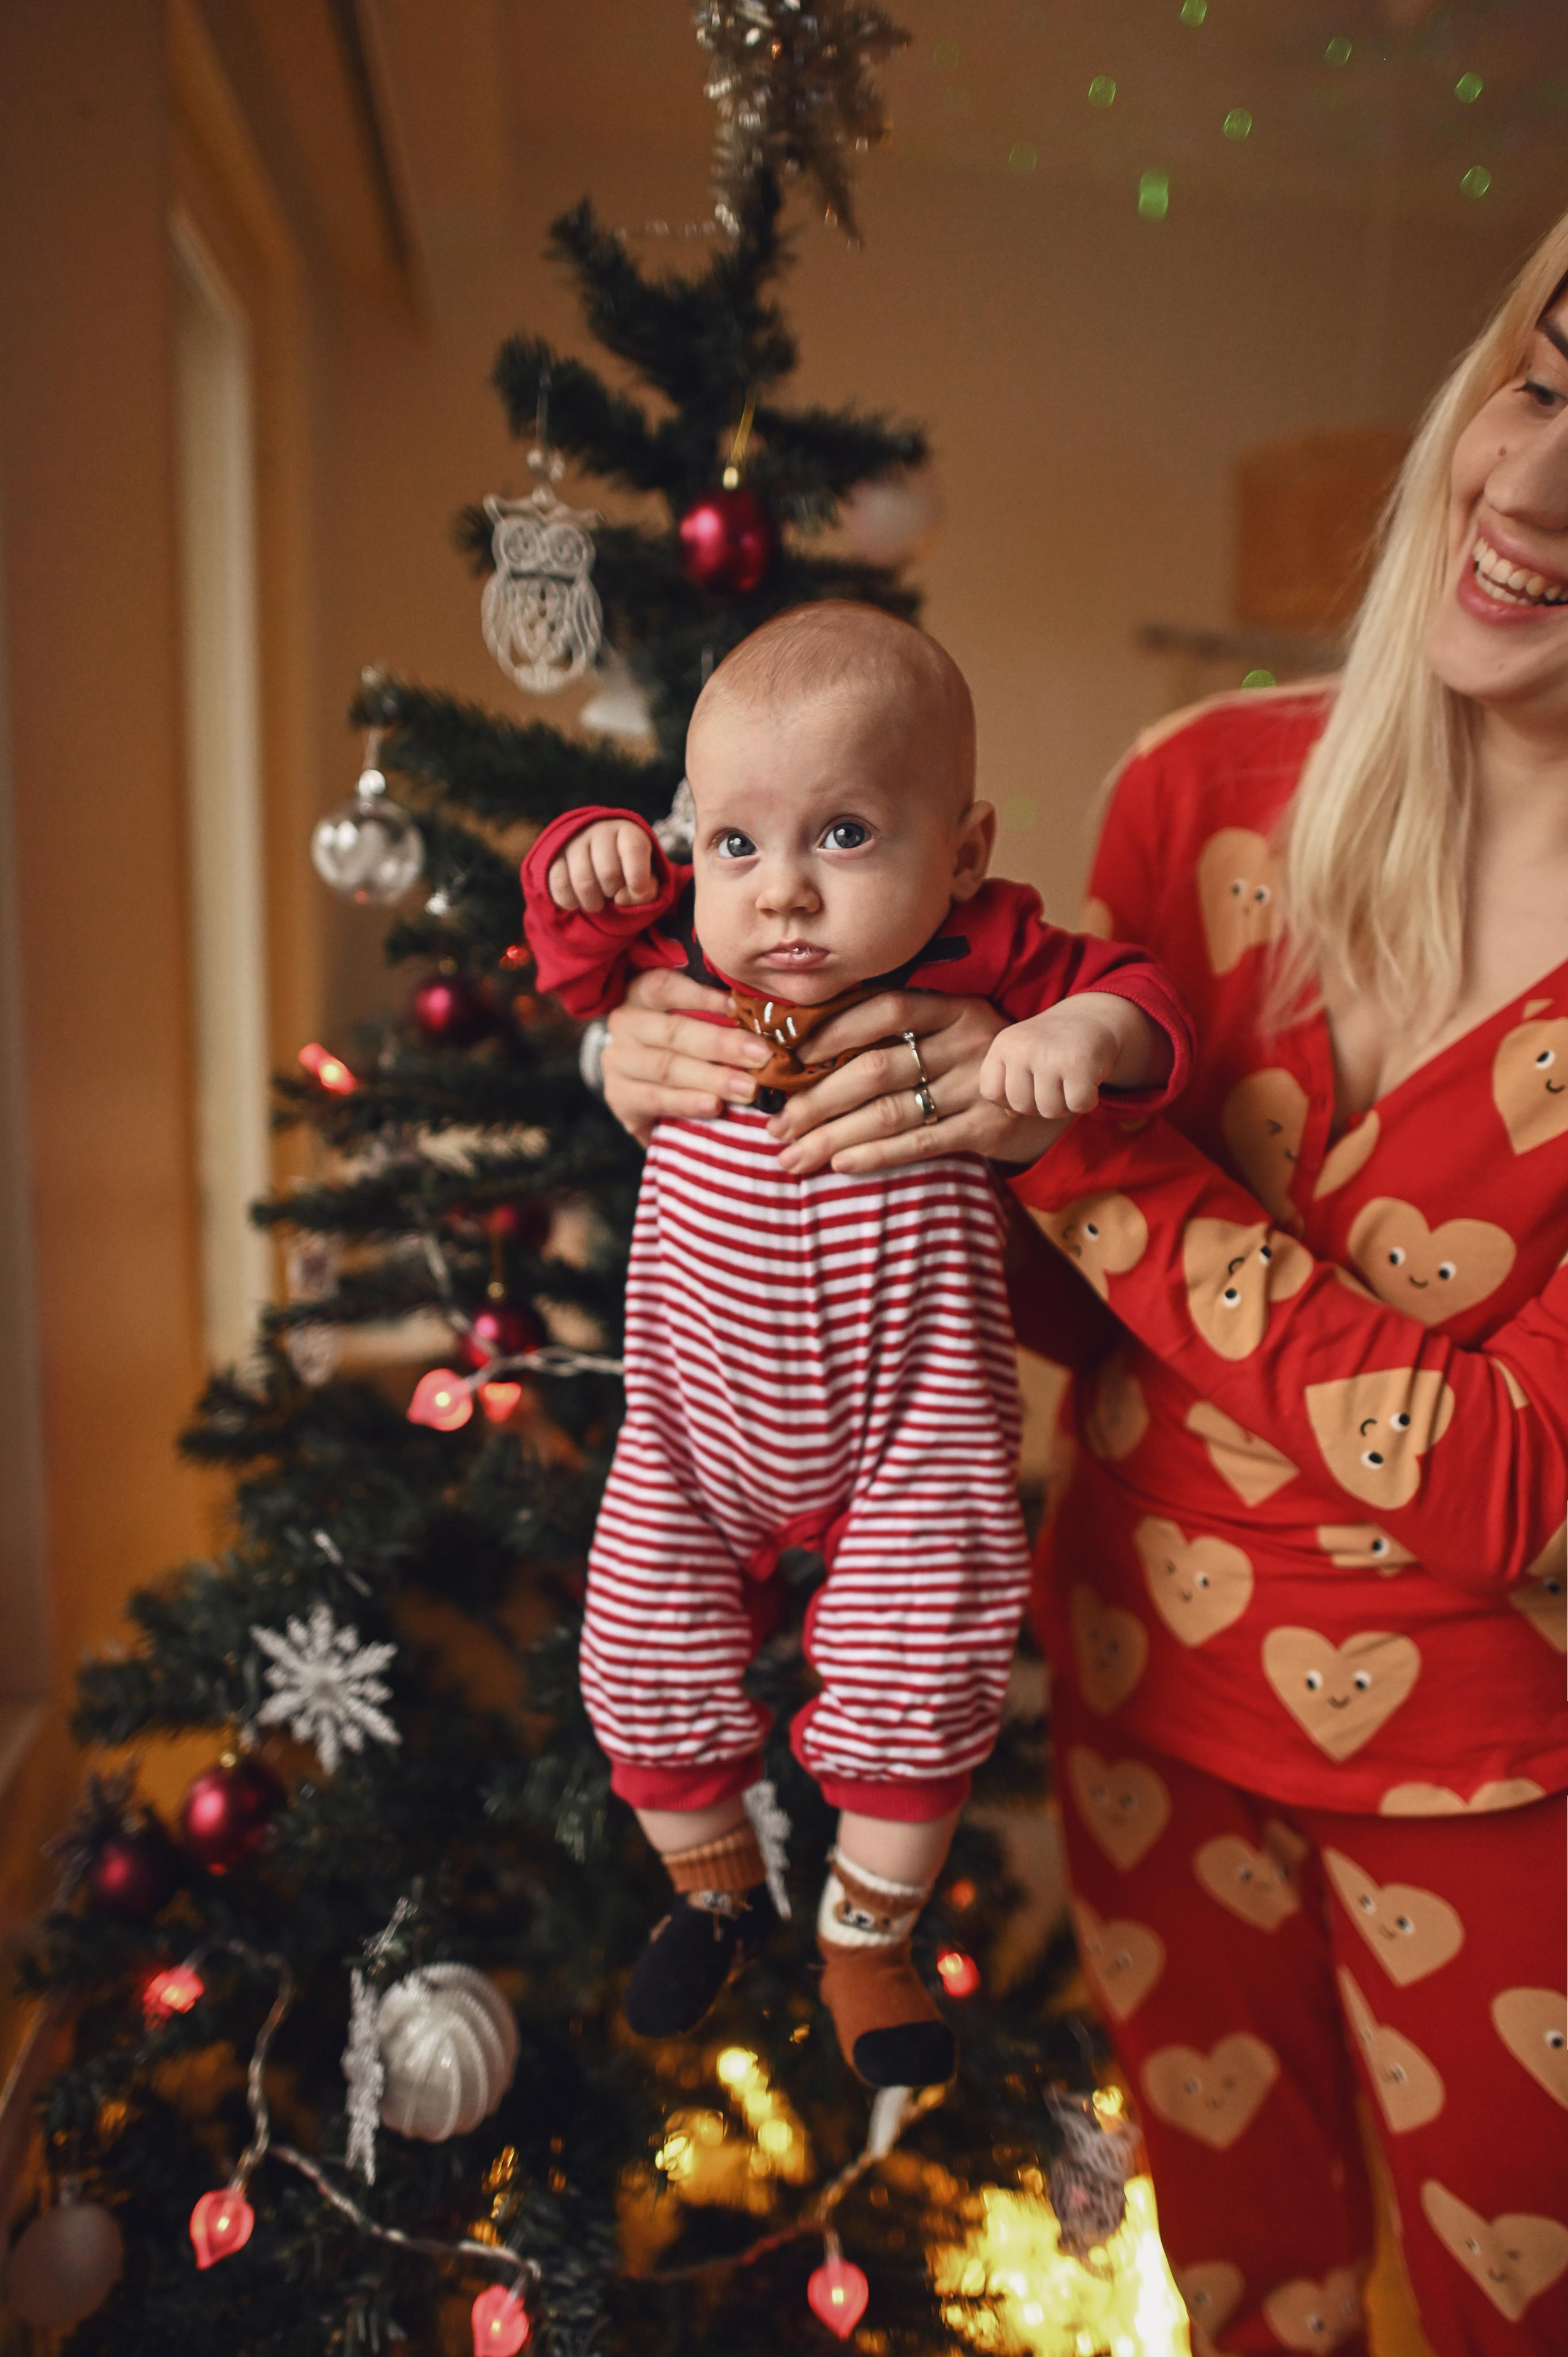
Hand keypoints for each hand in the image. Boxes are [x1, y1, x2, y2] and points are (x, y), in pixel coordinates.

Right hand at [547, 819, 657, 913]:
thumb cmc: (628, 872)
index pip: (634, 849)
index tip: (638, 889)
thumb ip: (646, 892)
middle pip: (608, 872)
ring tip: (597, 902)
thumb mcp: (647, 880)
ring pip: (583, 881)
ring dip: (593, 903)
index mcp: (628, 832)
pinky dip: (570, 902)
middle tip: (613, 894)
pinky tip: (578, 902)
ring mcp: (574, 841)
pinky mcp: (553, 855)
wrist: (597, 861)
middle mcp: (599, 830)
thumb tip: (620, 898)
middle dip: (613, 892)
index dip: (638, 876)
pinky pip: (559, 885)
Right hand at [601, 968, 772, 1143]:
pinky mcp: (619, 1097)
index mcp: (641, 995)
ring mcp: (617, 1062)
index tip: (738, 1007)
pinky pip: (656, 1099)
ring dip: (712, 1078)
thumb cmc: (680, 1047)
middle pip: (673, 1032)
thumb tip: (763, 1015)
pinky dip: (687, 1102)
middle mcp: (625, 1024)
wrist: (646, 1093)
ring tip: (748, 1088)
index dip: (701, 996)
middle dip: (723, 1044)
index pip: (664, 987)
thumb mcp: (692, 1022)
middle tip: (762, 1056)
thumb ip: (716, 1016)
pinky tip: (714, 1106)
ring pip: (667, 1067)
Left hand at [765, 991, 1071, 1175]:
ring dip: (833, 1136)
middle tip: (775, 1124)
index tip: (790, 1055)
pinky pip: (922, 1143)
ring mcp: (978, 1086)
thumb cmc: (979, 1056)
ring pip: (891, 1112)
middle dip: (817, 1100)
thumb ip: (900, 1026)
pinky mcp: (988, 1128)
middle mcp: (967, 1042)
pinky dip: (877, 1153)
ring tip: (791, 1154)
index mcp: (954, 1006)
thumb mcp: (953, 1025)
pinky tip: (840, 1162)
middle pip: (876, 1069)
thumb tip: (809, 1043)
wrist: (1054, 1088)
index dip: (835, 1029)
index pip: (887, 1008)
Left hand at [980, 992, 1168, 1117]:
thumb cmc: (1052, 1045)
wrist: (1092, 1017)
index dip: (1009, 1099)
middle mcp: (1023, 1047)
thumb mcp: (1023, 1056)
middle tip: (1055, 1084)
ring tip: (1070, 1083)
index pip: (991, 1092)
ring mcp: (1050, 1055)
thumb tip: (1009, 1115)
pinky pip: (1077, 1105)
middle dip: (1039, 1105)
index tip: (1028, 1086)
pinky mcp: (1079, 1064)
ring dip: (1064, 1105)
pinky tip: (1087, 1083)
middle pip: (1020, 1106)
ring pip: (1049, 1110)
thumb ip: (1009, 1084)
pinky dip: (1086, 1101)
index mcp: (1004, 1044)